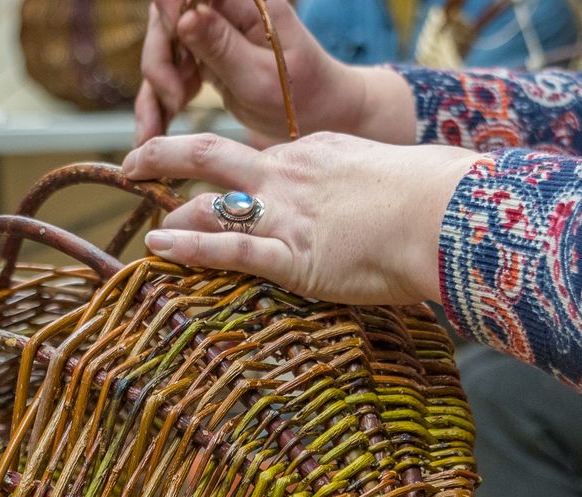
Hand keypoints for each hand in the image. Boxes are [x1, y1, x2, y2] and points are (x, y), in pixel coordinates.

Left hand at [122, 132, 484, 305]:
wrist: (447, 215)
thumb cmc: (437, 197)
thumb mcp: (393, 174)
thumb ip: (368, 184)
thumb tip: (383, 198)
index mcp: (315, 154)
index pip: (256, 155)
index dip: (223, 166)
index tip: (205, 173)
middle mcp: (289, 176)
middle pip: (211, 155)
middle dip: (164, 157)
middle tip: (134, 164)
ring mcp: (286, 215)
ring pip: (209, 202)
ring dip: (171, 212)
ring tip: (148, 229)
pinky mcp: (292, 256)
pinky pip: (228, 250)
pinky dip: (188, 250)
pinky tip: (158, 251)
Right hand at [136, 0, 413, 145]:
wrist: (322, 118)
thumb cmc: (303, 97)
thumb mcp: (262, 78)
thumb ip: (222, 46)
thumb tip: (185, 17)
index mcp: (246, 2)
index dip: (171, 9)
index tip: (176, 40)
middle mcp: (225, 11)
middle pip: (166, 19)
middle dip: (160, 60)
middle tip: (176, 100)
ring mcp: (212, 35)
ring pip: (162, 48)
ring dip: (154, 89)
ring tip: (156, 131)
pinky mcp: (204, 59)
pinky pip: (168, 75)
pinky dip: (158, 103)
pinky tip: (153, 133)